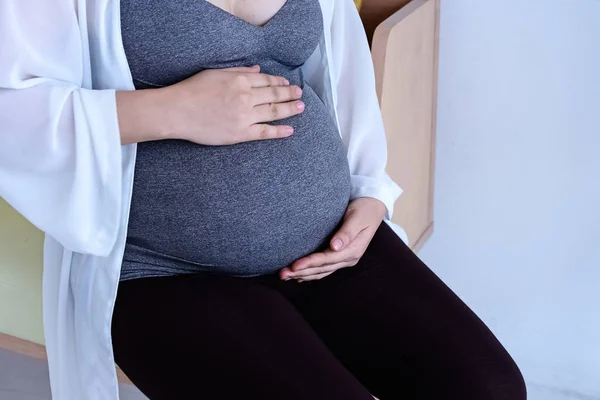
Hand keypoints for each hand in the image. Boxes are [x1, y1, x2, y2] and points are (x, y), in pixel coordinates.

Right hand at [161, 65, 304, 144]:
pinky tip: (290, 130)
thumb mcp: (216, 73)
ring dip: (290, 109)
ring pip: (273, 112)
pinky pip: (264, 132)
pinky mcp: (240, 133)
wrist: (177, 111)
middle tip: (300, 94)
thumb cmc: (192, 90)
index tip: (288, 84)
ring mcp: (244, 116)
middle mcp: (246, 97)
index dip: (279, 83)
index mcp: (240, 80)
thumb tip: (258, 70)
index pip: (266, 81)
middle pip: (274, 95)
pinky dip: (279, 131)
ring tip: (301, 107)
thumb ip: (239, 71)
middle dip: (289, 94)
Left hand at [279, 197, 385, 281]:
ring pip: (321, 271)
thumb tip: (335, 246)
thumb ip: (347, 232)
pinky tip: (298, 275)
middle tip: (282, 274)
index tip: (294, 265)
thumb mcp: (357, 217)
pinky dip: (310, 273)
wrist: (373, 208)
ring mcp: (345, 259)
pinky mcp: (340, 257)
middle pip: (322, 269)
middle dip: (301, 272)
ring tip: (285, 276)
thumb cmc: (364, 209)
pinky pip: (323, 269)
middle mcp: (349, 258)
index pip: (327, 259)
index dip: (310, 263)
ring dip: (303, 275)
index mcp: (354, 250)